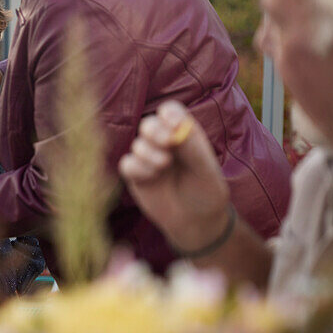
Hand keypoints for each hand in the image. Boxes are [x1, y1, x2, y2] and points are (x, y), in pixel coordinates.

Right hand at [118, 100, 231, 252]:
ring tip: (164, 167)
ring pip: (137, 144)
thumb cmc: (205, 191)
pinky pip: (127, 164)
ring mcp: (148, 158)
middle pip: (149, 124)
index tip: (173, 123)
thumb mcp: (205, 169)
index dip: (169, 113)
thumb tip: (176, 128)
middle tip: (167, 143)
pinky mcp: (135, 175)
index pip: (171, 112)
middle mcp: (164, 142)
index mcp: (184, 134)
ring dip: (149, 154)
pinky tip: (151, 178)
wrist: (195, 221)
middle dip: (155, 131)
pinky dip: (138, 168)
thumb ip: (191, 148)